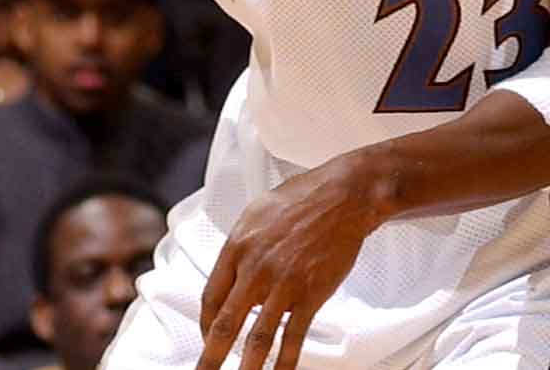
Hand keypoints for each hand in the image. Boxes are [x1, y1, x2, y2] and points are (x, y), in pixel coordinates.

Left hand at [196, 157, 378, 369]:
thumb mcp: (255, 215)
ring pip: (258, 337)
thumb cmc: (301, 200)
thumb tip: (231, 274)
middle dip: (211, 358)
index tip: (209, 338)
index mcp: (237, 247)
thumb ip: (240, 248)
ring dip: (246, 368)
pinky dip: (285, 361)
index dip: (206, 324)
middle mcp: (255, 268)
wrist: (343, 197)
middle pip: (226, 324)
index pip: (211, 297)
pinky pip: (294, 336)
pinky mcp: (310, 294)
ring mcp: (284, 284)